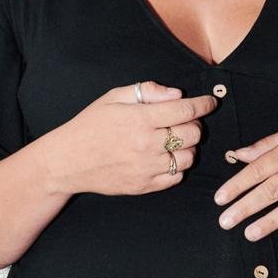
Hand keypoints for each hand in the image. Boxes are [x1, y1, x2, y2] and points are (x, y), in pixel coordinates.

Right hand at [60, 81, 218, 197]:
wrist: (67, 161)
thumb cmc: (90, 125)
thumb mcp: (113, 97)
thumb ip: (147, 91)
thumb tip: (176, 94)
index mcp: (140, 119)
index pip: (185, 110)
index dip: (203, 104)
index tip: (210, 102)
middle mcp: (147, 144)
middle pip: (192, 134)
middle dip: (195, 124)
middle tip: (185, 121)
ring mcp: (146, 168)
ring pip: (188, 157)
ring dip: (188, 147)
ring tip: (175, 141)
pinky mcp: (144, 186)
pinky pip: (176, 177)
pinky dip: (178, 167)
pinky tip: (166, 158)